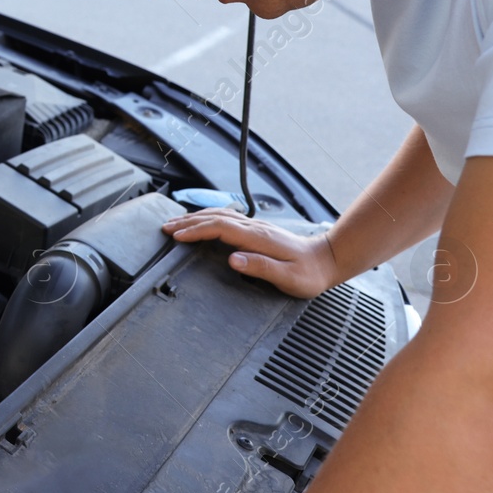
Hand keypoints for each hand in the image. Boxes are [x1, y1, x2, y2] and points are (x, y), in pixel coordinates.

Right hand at [161, 208, 337, 298]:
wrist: (328, 260)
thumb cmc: (309, 273)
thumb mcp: (288, 277)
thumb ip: (260, 267)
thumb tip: (232, 259)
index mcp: (258, 238)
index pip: (219, 227)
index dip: (195, 230)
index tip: (176, 236)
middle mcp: (255, 228)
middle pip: (215, 217)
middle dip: (187, 221)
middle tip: (165, 227)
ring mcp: (256, 227)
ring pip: (219, 215)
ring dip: (195, 217)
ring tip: (176, 223)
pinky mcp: (257, 230)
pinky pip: (226, 218)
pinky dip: (208, 218)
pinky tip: (202, 221)